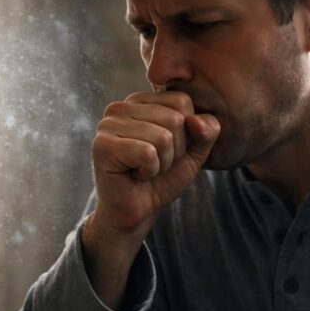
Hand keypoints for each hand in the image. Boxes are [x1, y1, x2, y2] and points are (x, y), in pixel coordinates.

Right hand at [88, 90, 219, 241]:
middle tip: (154, 163)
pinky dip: (149, 171)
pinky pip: (147, 153)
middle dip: (175, 151)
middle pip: (175, 119)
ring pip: (163, 137)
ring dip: (162, 163)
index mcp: (140, 100)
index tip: (166, 149)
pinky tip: (135, 175)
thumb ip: (207, 131)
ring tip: (144, 169)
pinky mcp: (102, 145)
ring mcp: (108, 125)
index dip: (186, 133)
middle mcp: (120, 107)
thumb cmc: (162, 178)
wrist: (137, 210)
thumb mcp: (194, 152)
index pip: (182, 101)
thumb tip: (195, 121)